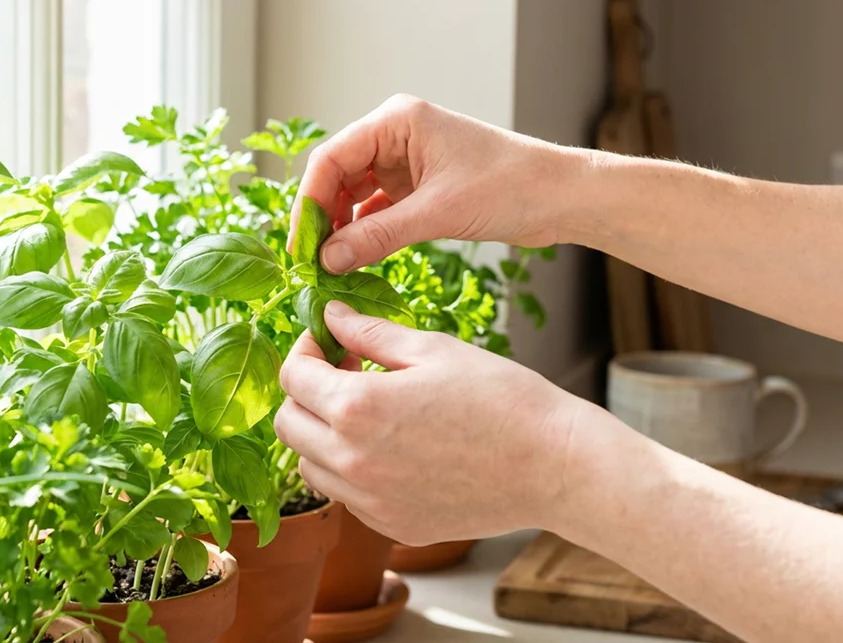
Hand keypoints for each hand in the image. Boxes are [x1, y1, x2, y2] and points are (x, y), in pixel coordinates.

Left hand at [273, 300, 607, 544]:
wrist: (553, 465)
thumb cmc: (501, 399)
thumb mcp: (432, 349)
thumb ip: (369, 332)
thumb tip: (329, 316)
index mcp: (358, 409)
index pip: (293, 377)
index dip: (305, 350)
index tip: (327, 341)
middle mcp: (352, 462)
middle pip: (288, 425)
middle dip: (304, 393)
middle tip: (343, 372)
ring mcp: (370, 502)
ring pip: (309, 466)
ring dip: (321, 434)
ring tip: (366, 411)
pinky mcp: (392, 526)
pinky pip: (346, 496)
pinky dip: (351, 470)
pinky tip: (390, 447)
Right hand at [291, 94, 579, 273]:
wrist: (561, 197)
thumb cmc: (511, 186)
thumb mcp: (438, 213)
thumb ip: (378, 236)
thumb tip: (328, 259)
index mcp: (397, 121)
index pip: (331, 157)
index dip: (310, 201)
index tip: (301, 244)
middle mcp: (396, 135)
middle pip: (338, 176)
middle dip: (323, 218)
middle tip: (311, 262)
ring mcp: (407, 161)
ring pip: (355, 196)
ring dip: (342, 229)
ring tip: (331, 267)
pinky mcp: (419, 187)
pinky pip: (377, 210)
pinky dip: (365, 234)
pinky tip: (355, 260)